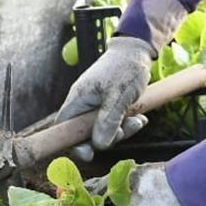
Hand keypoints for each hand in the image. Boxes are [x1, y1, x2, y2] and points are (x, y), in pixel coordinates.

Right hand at [56, 36, 152, 158]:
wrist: (137, 51)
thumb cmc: (126, 68)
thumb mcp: (119, 95)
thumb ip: (109, 120)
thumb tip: (99, 145)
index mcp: (79, 99)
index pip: (65, 127)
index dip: (73, 144)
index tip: (89, 154)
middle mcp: (84, 104)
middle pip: (87, 134)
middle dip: (107, 137)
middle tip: (125, 130)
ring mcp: (96, 106)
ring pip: (103, 130)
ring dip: (121, 130)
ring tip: (137, 120)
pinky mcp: (108, 107)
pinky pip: (114, 123)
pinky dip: (126, 124)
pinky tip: (140, 118)